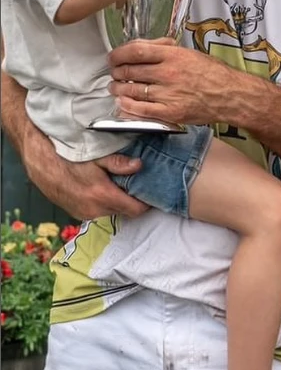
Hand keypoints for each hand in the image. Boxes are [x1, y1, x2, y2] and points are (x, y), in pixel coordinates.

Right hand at [24, 129, 147, 220]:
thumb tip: (139, 166)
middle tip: (136, 183)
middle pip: (124, 211)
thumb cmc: (68, 155)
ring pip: (110, 211)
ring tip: (118, 183)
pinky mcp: (76, 213)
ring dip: (117, 201)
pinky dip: (103, 202)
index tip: (152, 193)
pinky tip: (101, 187)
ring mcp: (83, 213)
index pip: (135, 209)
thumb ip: (119, 163)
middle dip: (132, 200)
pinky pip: (97, 211)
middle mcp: (94, 210)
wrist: (40, 161)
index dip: (146, 202)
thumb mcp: (97, 155)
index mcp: (102, 196)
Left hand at [109, 38, 235, 125]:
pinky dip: (127, 106)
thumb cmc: (213, 73)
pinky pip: (140, 109)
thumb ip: (165, 48)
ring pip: (132, 91)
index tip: (113, 57)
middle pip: (130, 71)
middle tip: (114, 73)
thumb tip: (141, 47)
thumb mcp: (190, 52)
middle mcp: (169, 73)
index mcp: (174, 55)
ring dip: (119, 89)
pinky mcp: (170, 113)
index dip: (119, 54)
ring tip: (116, 87)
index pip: (136, 51)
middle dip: (117, 72)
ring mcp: (168, 94)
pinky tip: (123, 103)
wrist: (231, 95)